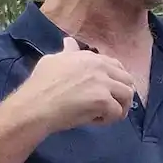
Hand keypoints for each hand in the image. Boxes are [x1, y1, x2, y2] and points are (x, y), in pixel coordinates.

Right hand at [17, 36, 135, 132]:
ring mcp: (102, 82)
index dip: (115, 80)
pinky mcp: (102, 100)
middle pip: (127, 79)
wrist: (34, 106)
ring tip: (105, 115)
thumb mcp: (53, 60)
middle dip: (122, 94)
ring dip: (119, 107)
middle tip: (110, 106)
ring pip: (128, 95)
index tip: (107, 92)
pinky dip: (109, 120)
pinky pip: (117, 112)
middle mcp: (99, 66)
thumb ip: (67, 53)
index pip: (116, 65)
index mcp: (89, 57)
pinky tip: (94, 120)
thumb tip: (69, 41)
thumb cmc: (40, 86)